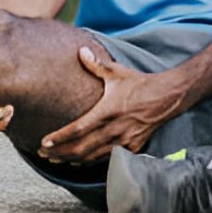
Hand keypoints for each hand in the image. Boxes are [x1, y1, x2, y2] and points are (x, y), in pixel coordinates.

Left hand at [38, 46, 183, 163]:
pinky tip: (79, 162)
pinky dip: (90, 161)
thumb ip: (96, 64)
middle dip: (60, 153)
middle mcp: (115, 129)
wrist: (167, 97)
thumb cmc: (140, 84)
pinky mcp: (132, 148)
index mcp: (108, 111)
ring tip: (56, 159)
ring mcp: (124, 141)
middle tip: (43, 154)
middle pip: (81, 148)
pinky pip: (107, 158)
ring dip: (72, 159)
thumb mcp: (117, 72)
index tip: (44, 142)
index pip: (78, 129)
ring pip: (93, 157)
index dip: (60, 138)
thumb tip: (80, 50)